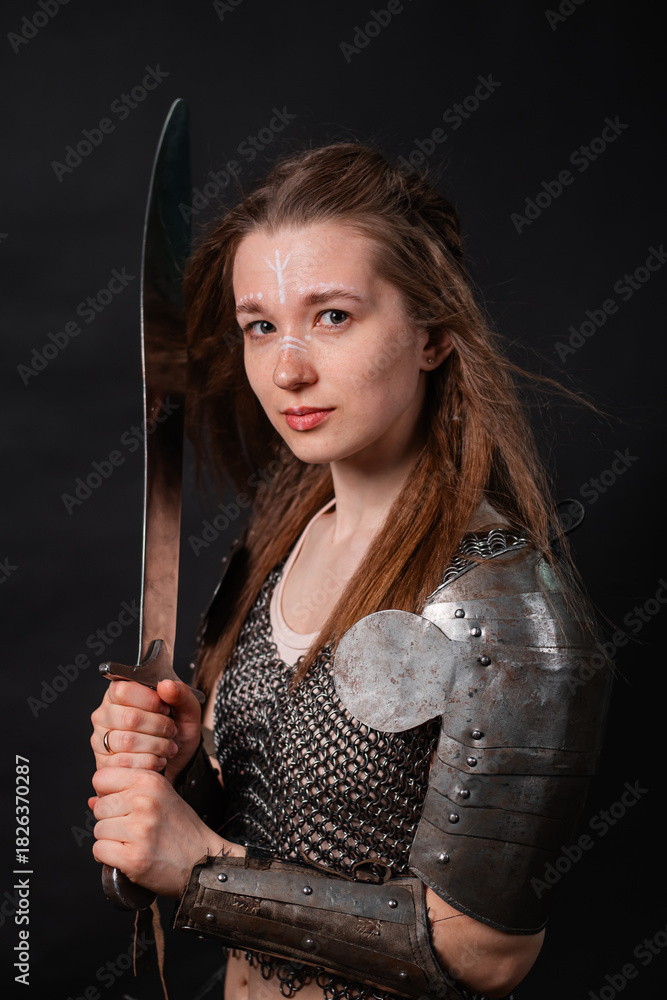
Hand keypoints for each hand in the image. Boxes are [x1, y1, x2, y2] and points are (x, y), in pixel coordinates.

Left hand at [90, 766, 242, 897]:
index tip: (119, 804)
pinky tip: (126, 856)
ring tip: (132, 843)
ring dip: (110, 840)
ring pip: (98, 830)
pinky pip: (99, 851)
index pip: (102, 777)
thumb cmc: (181, 829)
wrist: (204, 861)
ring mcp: (139, 830)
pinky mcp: (134, 857)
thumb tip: (92, 800)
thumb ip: (129, 793)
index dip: (106, 792)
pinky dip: (108, 857)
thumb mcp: (162, 798)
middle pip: (99, 807)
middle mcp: (144, 801)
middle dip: (109, 820)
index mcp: (151, 781)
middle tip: (132, 829)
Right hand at [91, 678, 202, 783]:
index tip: (166, 709)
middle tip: (171, 730)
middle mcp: (105, 715)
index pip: (123, 690)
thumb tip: (166, 685)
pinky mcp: (104, 764)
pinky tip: (159, 760)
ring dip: (157, 745)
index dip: (149, 701)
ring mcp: (100, 740)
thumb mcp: (186, 710)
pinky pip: (125, 763)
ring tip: (168, 746)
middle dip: (158, 726)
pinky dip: (149, 762)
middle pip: (128, 717)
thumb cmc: (176, 732)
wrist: (178, 763)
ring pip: (127, 741)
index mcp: (119, 694)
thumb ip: (180, 694)